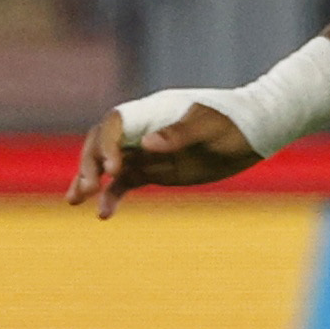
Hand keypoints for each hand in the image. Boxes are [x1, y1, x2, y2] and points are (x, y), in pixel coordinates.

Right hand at [66, 102, 258, 219]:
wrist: (254, 133)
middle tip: (88, 187)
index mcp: (153, 113)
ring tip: (75, 200)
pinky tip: (103, 215)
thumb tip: (147, 144)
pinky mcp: (153, 170)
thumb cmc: (235, 123)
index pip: (116, 123)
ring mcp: (146, 151)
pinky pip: (124, 184)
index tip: (113, 168)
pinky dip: (112, 196)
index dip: (108, 144)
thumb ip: (180, 135)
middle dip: (91, 164)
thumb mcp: (212, 128)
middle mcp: (143, 130)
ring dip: (89, 180)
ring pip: (107, 165)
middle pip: (102, 143)